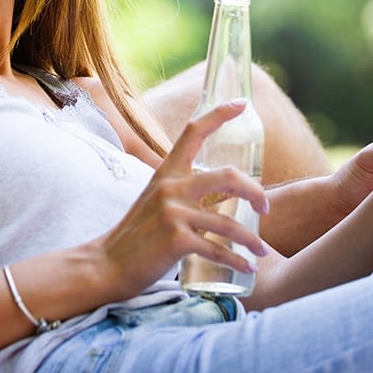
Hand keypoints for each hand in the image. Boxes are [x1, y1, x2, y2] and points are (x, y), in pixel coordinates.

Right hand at [96, 101, 269, 295]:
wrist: (107, 264)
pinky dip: (238, 262)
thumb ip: (180, 192)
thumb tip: (214, 193)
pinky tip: (248, 268)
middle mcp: (171, 187)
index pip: (193, 131)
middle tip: (265, 209)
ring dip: (252, 240)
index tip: (243, 103)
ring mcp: (173, 213)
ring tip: (262, 251)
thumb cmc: (136, 236)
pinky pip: (218, 250)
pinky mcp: (176, 240)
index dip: (220, 114)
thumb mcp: (155, 200)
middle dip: (255, 192)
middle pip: (228, 176)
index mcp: (166, 172)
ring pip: (229, 223)